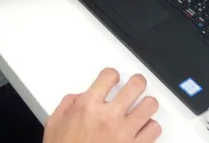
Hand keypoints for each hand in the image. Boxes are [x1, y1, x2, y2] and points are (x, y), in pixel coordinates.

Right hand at [43, 69, 160, 142]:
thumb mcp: (54, 125)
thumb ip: (68, 105)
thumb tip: (80, 96)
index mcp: (87, 107)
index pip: (109, 76)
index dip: (112, 75)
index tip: (113, 79)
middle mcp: (108, 116)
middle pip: (136, 85)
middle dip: (137, 83)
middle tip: (135, 86)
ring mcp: (124, 133)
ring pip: (150, 106)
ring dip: (146, 105)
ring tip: (141, 108)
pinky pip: (154, 130)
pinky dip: (150, 128)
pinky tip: (142, 129)